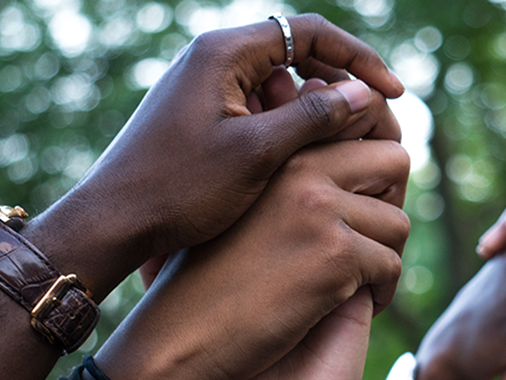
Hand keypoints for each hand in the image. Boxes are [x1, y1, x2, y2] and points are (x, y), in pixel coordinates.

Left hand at [63, 15, 403, 276]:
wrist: (113, 222)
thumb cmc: (178, 189)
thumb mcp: (257, 154)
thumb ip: (315, 119)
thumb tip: (365, 93)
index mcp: (223, 53)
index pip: (308, 32)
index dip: (359, 59)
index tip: (392, 93)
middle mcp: (211, 58)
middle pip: (295, 51)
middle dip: (339, 82)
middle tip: (374, 118)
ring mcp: (203, 85)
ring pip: (277, 81)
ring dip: (312, 108)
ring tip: (339, 147)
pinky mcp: (199, 113)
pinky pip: (255, 104)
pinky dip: (285, 124)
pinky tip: (299, 160)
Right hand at [95, 140, 409, 379]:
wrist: (179, 335)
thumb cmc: (209, 274)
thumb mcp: (244, 205)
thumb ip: (293, 174)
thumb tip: (345, 141)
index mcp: (278, 148)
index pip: (362, 120)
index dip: (374, 165)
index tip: (367, 201)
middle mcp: (301, 167)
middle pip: (394, 161)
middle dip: (390, 204)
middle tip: (370, 241)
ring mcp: (320, 210)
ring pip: (398, 223)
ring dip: (384, 257)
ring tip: (355, 282)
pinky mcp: (335, 257)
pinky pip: (391, 267)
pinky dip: (380, 293)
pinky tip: (348, 306)